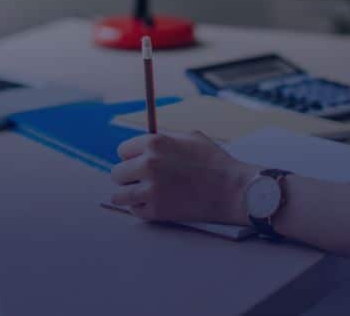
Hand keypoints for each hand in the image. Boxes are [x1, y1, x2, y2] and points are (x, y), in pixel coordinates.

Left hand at [110, 131, 261, 225]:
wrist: (233, 190)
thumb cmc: (215, 162)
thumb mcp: (190, 137)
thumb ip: (164, 139)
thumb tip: (145, 143)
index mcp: (154, 143)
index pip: (122, 151)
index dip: (132, 158)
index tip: (140, 163)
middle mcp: (148, 164)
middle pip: (117, 173)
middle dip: (129, 177)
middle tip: (143, 181)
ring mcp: (151, 189)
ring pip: (119, 195)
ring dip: (129, 195)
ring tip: (142, 195)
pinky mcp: (156, 211)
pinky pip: (135, 211)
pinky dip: (142, 210)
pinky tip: (155, 204)